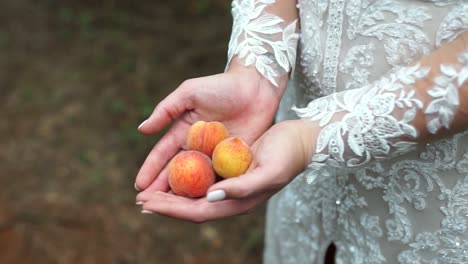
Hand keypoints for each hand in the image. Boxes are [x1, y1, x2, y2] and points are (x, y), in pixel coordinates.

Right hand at [134, 61, 286, 193]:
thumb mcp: (190, 92)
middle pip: (176, 172)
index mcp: (183, 131)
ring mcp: (215, 155)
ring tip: (169, 211)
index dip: (150, 170)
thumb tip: (142, 129)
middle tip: (146, 205)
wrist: (256, 86)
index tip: (139, 186)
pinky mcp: (234, 160)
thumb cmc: (221, 85)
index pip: (163, 155)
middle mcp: (197, 147)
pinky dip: (210, 192)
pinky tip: (201, 205)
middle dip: (160, 189)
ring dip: (182, 195)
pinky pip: (219, 178)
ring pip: (196, 180)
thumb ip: (166, 110)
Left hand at [136, 120, 314, 221]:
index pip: (197, 211)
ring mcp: (230, 184)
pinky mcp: (231, 169)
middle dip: (165, 204)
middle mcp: (231, 196)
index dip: (170, 209)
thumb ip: (242, 188)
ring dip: (172, 192)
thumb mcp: (269, 171)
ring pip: (195, 193)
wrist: (303, 139)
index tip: (146, 202)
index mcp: (238, 202)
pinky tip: (173, 171)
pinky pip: (203, 177)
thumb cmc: (288, 155)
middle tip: (139, 199)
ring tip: (150, 189)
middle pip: (191, 205)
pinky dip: (185, 177)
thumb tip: (210, 197)